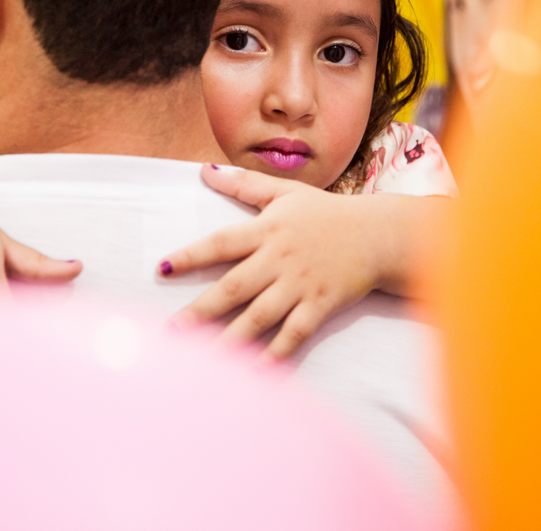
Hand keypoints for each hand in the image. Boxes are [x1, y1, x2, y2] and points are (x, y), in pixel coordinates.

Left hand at [161, 166, 424, 361]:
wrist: (380, 234)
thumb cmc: (327, 212)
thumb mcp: (286, 192)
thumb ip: (244, 185)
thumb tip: (205, 170)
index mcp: (267, 229)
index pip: (221, 243)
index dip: (190, 256)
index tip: (160, 269)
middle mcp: (280, 258)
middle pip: (234, 287)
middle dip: (201, 310)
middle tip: (170, 330)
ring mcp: (301, 284)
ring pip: (260, 316)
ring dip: (230, 339)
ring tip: (203, 360)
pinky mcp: (321, 304)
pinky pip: (295, 332)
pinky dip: (276, 352)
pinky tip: (255, 371)